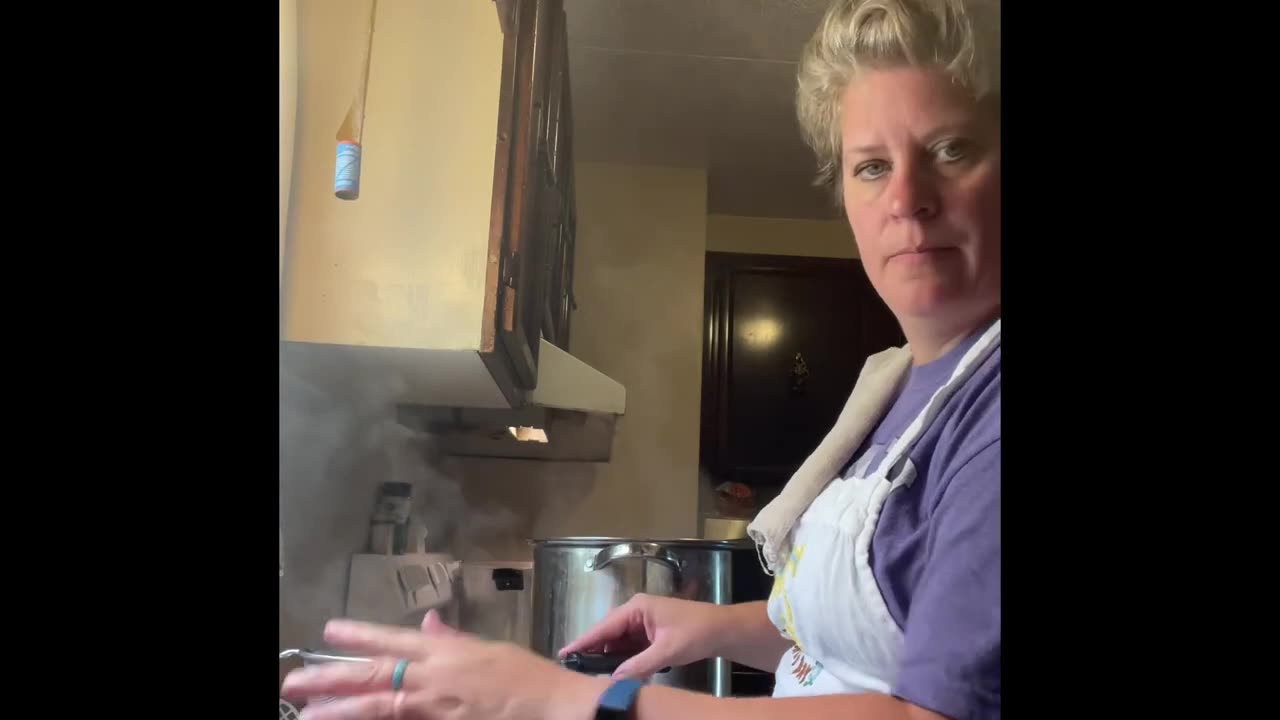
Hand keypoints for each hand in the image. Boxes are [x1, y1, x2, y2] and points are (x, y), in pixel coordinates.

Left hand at [281, 611, 607, 719]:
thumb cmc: (532, 680)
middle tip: (294, 682)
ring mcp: (436, 708)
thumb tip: (428, 624)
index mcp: (448, 651)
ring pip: (377, 706)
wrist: (559, 710)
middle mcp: (435, 677)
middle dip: (330, 678)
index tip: (329, 632)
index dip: (359, 636)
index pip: (393, 640)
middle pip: (373, 675)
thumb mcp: (492, 651)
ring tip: (306, 712)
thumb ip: (455, 641)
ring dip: (339, 710)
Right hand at [557, 593, 724, 679]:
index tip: (565, 653)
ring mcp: (643, 623)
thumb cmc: (696, 632)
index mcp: (637, 608)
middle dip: (593, 651)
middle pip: (608, 634)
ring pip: (618, 642)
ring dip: (609, 658)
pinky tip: (615, 673)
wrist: (723, 630)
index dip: (584, 641)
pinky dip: (623, 660)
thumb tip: (615, 681)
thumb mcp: (668, 650)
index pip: (604, 627)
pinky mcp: (650, 634)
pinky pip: (630, 647)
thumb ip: (640, 665)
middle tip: (574, 668)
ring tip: (590, 674)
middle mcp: (636, 612)